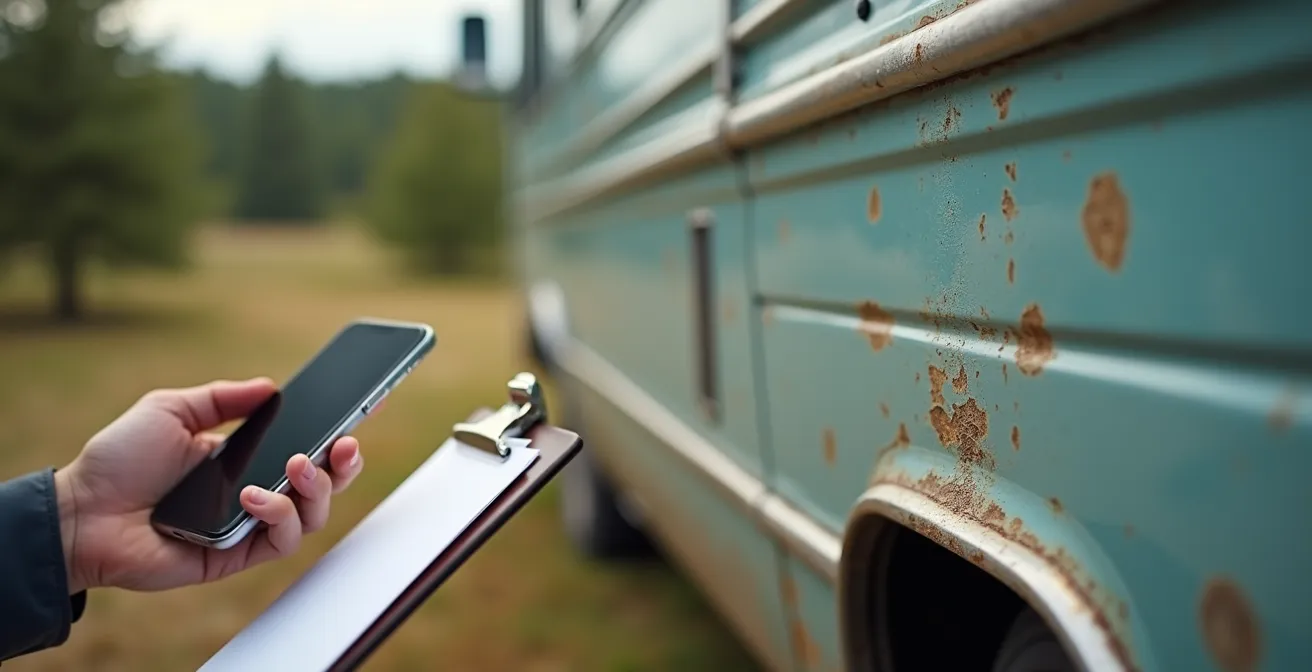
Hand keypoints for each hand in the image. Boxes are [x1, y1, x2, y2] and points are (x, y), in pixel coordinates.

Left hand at [53, 378, 364, 593]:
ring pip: (313, 514)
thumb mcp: (170, 409)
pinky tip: (254, 496)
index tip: (368, 407)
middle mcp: (255, 492)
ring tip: (296, 465)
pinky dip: (278, 515)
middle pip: (325, 484)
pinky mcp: (237, 555)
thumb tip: (269, 385)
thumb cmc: (118, 461)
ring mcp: (249, 526)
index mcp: (245, 456)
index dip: (340, 430)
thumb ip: (222, 397)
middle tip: (345, 443)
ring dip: (316, 487)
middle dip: (346, 463)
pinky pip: (280, 541)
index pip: (307, 444)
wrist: (81, 511)